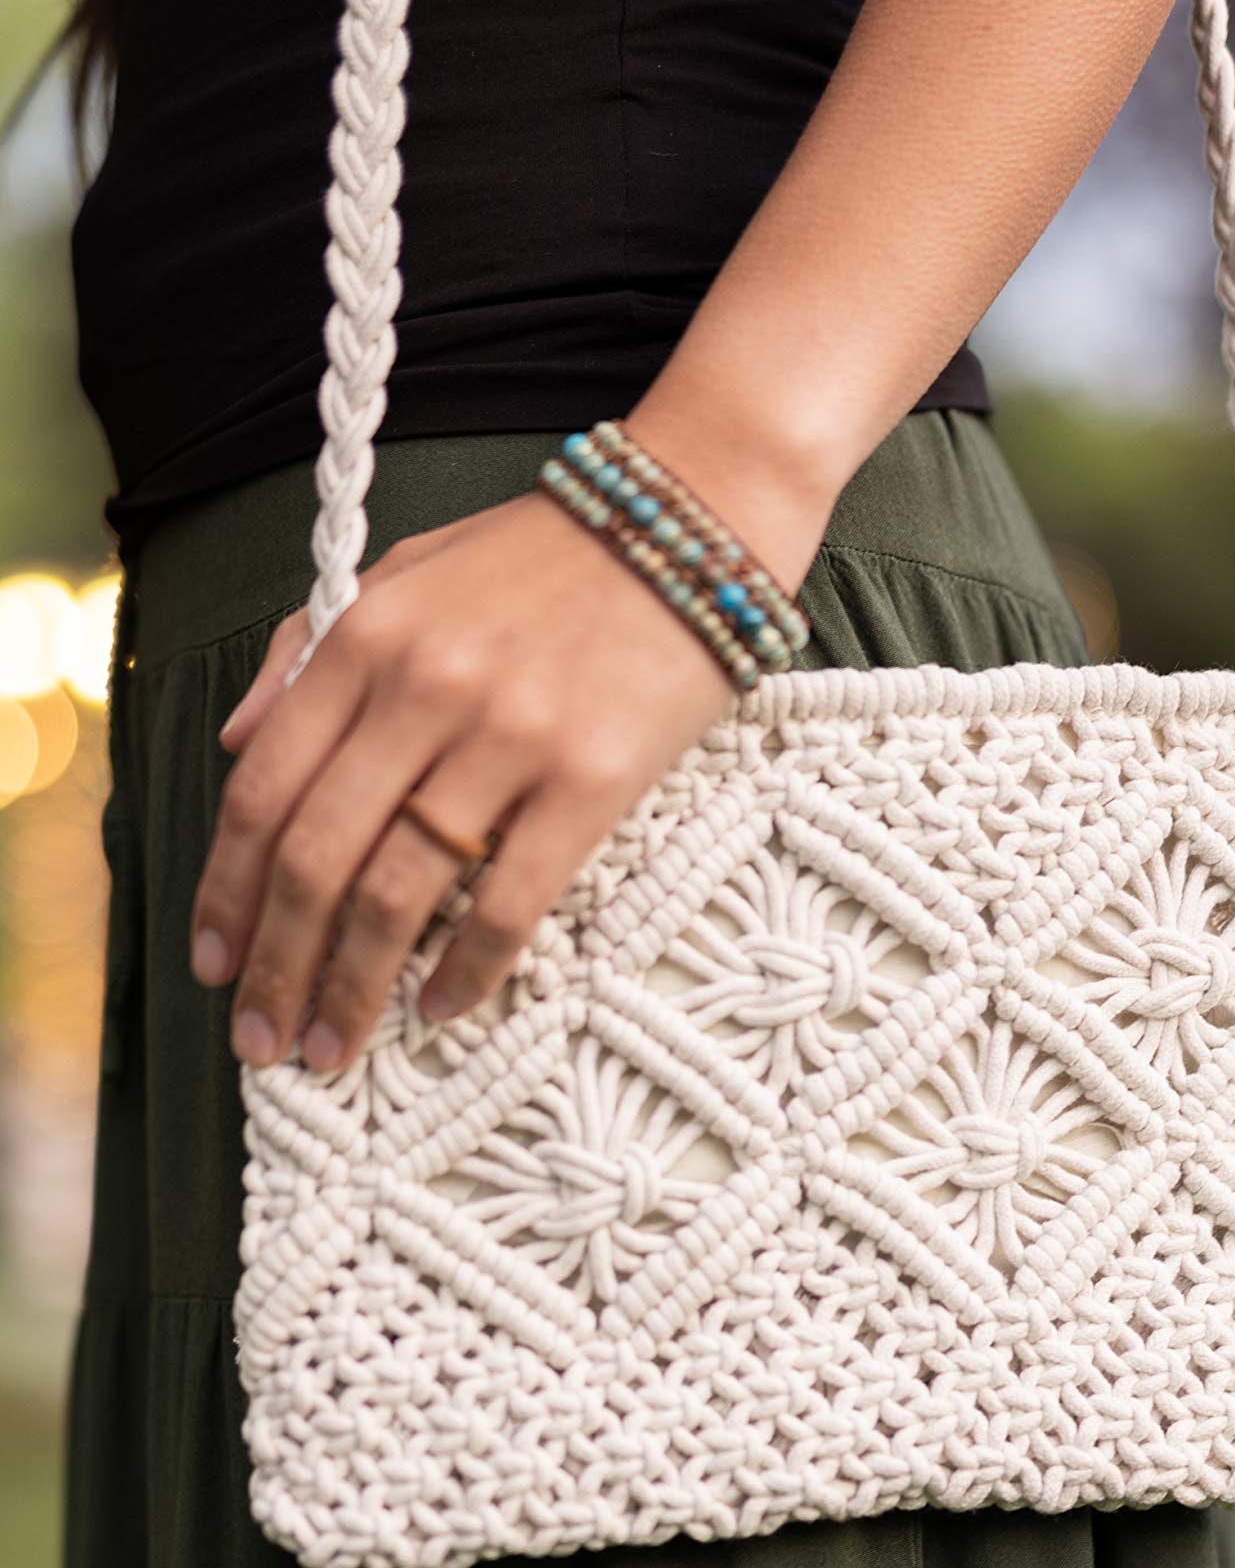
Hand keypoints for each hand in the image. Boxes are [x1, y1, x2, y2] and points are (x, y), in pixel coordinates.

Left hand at [192, 474, 797, 1071]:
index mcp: (365, 638)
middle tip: (264, 1041)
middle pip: (316, 859)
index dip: (226, 891)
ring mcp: (507, 739)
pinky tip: (442, 1009)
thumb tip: (236, 745)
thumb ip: (311, 651)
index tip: (212, 964)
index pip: (264, 789)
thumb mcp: (406, 573)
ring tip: (335, 1047)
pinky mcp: (590, 783)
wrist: (690, 520)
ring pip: (398, 894)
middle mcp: (423, 690)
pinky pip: (509, 902)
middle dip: (278, 965)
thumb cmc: (545, 559)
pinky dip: (468, 970)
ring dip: (354, 988)